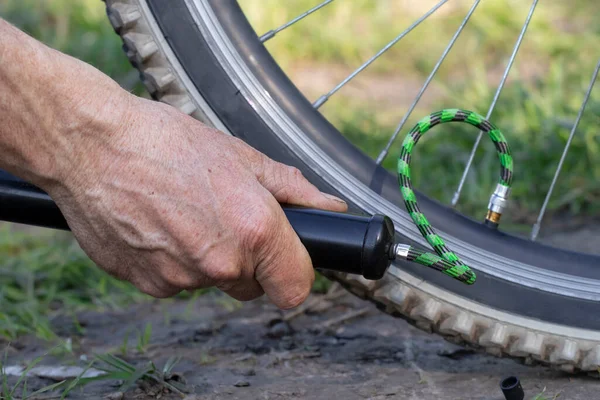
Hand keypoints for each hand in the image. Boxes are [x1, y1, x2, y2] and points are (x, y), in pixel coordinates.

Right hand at [46, 92, 346, 308]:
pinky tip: (158, 224)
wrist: (89, 145)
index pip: (296, 288)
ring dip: (207, 258)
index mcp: (254, 230)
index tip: (285, 258)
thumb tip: (329, 207)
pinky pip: (176, 281)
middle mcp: (221, 264)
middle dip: (248, 261)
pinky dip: (173, 261)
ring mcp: (180, 279)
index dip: (294, 272)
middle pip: (253, 286)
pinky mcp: (147, 285)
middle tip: (224, 218)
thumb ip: (292, 189)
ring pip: (212, 282)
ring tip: (183, 212)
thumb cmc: (163, 141)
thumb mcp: (238, 155)